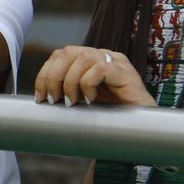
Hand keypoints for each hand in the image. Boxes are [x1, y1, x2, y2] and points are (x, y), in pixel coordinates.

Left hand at [34, 45, 154, 106]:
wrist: (143, 130)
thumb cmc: (113, 118)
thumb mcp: (84, 102)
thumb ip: (68, 93)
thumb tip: (41, 97)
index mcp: (92, 60)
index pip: (61, 54)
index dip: (45, 73)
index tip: (40, 97)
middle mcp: (104, 56)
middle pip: (68, 52)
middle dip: (53, 76)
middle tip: (53, 100)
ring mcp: (116, 62)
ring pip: (82, 58)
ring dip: (69, 81)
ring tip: (71, 102)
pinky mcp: (126, 73)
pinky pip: (100, 68)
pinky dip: (88, 83)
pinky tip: (91, 100)